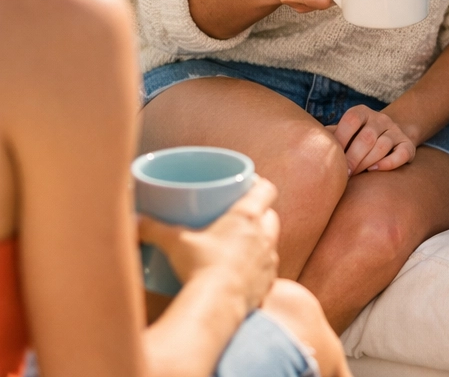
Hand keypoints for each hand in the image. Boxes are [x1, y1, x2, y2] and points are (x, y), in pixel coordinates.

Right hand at [137, 176, 280, 313]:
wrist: (217, 306)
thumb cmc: (200, 268)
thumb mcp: (175, 243)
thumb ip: (154, 229)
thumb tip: (134, 221)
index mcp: (247, 216)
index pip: (266, 190)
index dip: (260, 186)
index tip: (250, 186)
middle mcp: (264, 234)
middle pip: (271, 215)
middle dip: (260, 215)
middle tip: (242, 220)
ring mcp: (268, 259)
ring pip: (272, 242)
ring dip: (261, 242)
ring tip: (243, 247)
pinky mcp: (268, 282)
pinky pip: (268, 270)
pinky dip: (260, 269)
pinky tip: (245, 274)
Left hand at [331, 104, 415, 175]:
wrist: (389, 133)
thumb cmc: (356, 138)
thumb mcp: (344, 132)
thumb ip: (329, 137)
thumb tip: (306, 146)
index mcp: (362, 112)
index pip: (351, 120)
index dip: (341, 140)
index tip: (333, 159)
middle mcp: (380, 118)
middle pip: (367, 136)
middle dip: (354, 158)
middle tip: (345, 175)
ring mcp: (395, 130)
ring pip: (384, 144)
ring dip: (368, 162)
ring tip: (357, 175)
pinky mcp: (408, 144)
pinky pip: (402, 153)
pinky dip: (389, 163)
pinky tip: (375, 170)